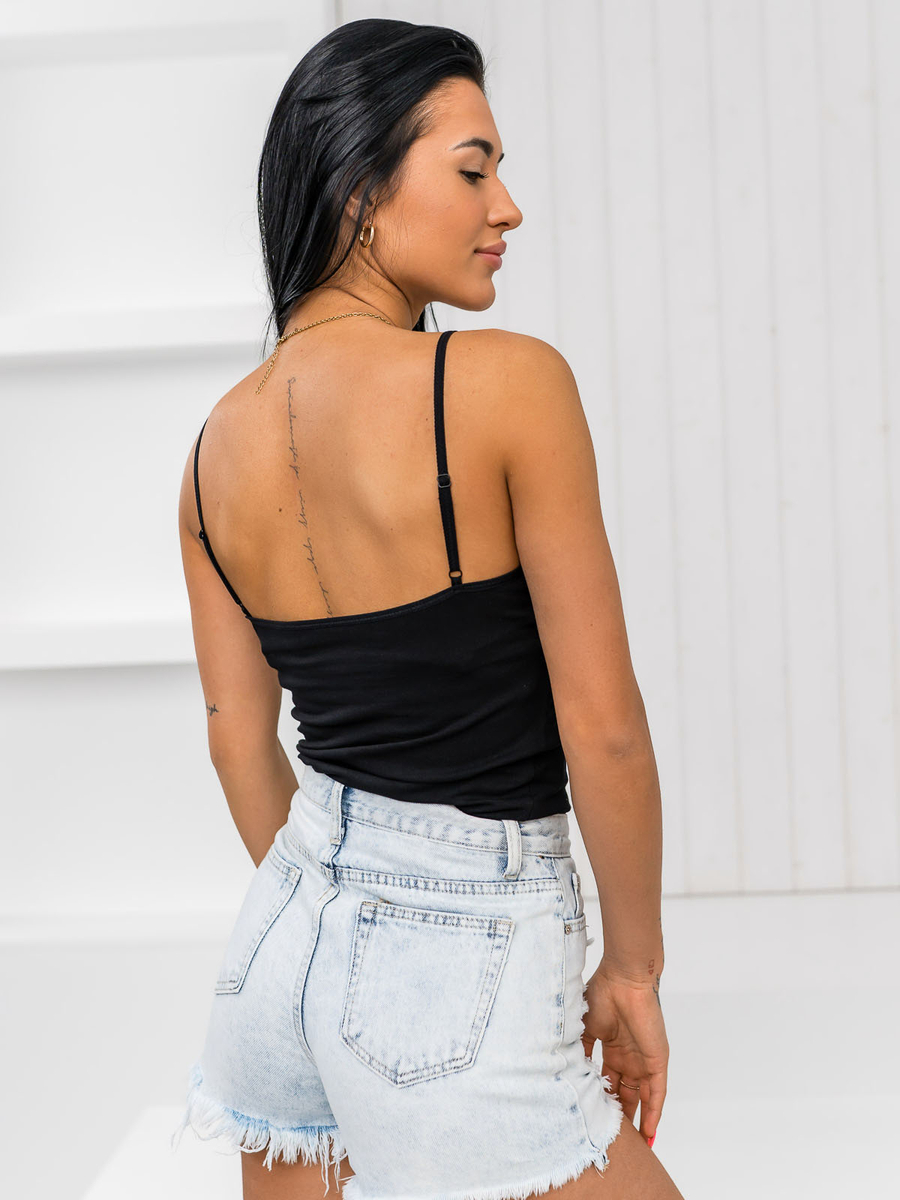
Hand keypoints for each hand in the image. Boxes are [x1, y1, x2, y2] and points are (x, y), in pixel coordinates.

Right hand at [580, 959, 668, 1145]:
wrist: (624, 979)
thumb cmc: (602, 994)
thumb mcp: (586, 1026)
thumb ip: (581, 1048)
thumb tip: (570, 1069)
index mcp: (612, 1047)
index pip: (608, 1081)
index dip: (603, 1100)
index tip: (595, 1119)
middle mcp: (628, 1056)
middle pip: (625, 1093)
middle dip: (619, 1115)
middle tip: (612, 1138)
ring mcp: (643, 1059)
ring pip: (642, 1097)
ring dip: (637, 1119)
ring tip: (632, 1146)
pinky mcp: (657, 1060)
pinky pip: (657, 1092)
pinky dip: (654, 1112)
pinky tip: (650, 1132)